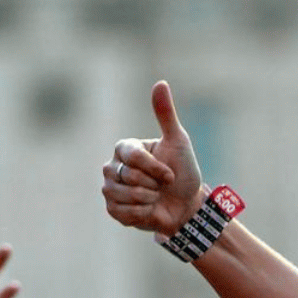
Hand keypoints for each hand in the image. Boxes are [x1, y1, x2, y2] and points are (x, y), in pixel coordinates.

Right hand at [102, 80, 204, 235]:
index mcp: (125, 148)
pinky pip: (121, 212)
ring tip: (155, 198)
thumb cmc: (183, 173)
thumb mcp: (178, 142)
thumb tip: (160, 83)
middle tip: (162, 187)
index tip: (170, 175)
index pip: (133, 157)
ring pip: (122, 195)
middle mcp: (112, 166)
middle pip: (127, 176)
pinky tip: (148, 210)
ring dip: (147, 200)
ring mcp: (110, 188)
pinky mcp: (112, 209)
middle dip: (153, 185)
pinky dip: (141, 214)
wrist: (187, 206)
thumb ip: (166, 115)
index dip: (156, 169)